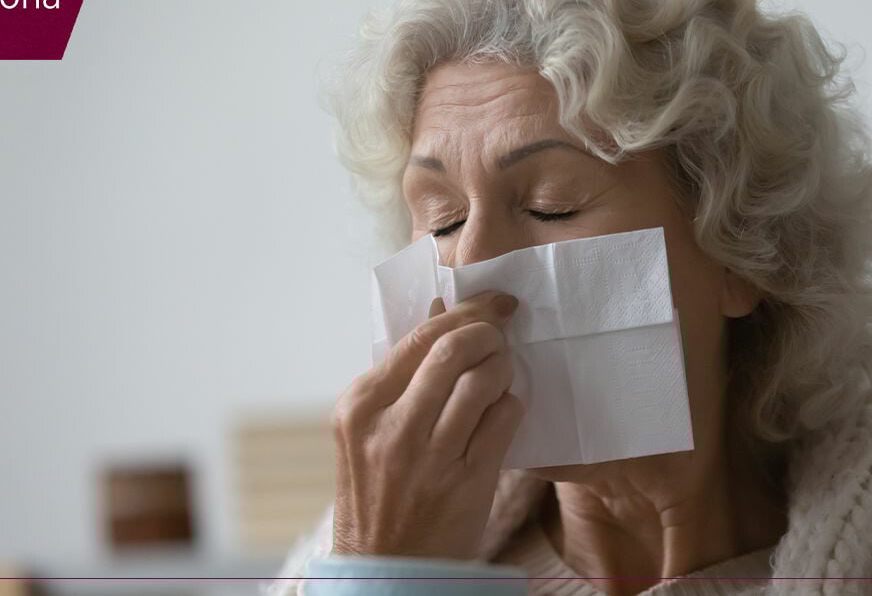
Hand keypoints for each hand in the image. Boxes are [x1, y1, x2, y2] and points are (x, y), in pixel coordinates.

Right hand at [330, 290, 523, 558]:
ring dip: (504, 368)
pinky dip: (511, 405)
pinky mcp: (466, 482)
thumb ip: (402, 371)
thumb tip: (440, 307)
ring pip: (483, 382)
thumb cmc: (378, 492)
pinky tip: (504, 409)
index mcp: (360, 405)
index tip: (492, 302)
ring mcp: (429, 457)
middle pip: (453, 350)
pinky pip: (504, 420)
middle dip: (489, 333)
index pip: (419, 336)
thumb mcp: (368, 429)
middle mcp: (390, 428)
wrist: (385, 568)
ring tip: (502, 373)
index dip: (465, 311)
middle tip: (502, 333)